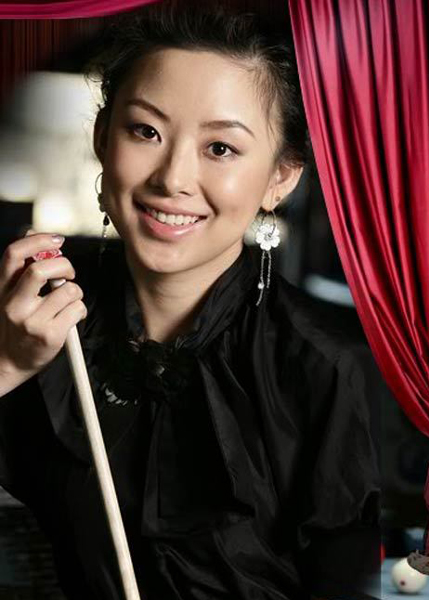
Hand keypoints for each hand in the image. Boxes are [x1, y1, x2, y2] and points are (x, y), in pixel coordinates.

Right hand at [0, 230, 86, 394]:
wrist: (9, 363)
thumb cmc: (15, 326)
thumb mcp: (10, 296)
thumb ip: (23, 271)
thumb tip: (37, 239)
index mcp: (3, 289)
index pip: (14, 255)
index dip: (38, 241)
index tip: (56, 239)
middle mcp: (14, 304)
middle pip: (40, 270)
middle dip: (64, 265)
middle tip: (68, 273)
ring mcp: (32, 321)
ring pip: (68, 290)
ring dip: (76, 291)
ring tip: (69, 301)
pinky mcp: (50, 335)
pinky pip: (77, 309)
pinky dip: (80, 309)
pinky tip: (71, 316)